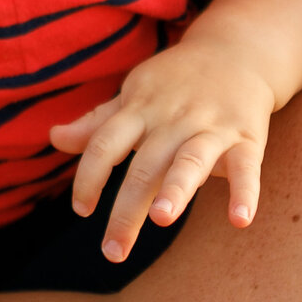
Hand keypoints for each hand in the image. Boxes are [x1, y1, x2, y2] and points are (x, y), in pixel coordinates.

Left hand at [49, 38, 274, 261]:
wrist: (237, 51)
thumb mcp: (135, 95)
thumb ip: (98, 123)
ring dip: (176, 188)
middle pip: (145, 165)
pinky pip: (247, 167)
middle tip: (113, 251)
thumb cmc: (176, 82)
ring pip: (190, 160)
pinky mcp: (246, 137)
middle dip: (127, 210)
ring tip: (161, 217)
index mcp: (141, 109)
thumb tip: (55, 137)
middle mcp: (173, 119)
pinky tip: (239, 220)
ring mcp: (211, 127)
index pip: (106, 143)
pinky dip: (245, 191)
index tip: (82, 209)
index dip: (90, 176)